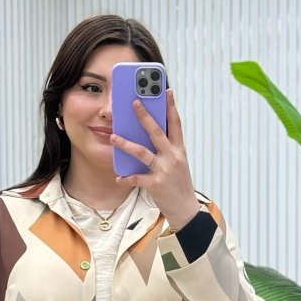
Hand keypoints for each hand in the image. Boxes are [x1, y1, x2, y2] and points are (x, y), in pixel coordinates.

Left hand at [110, 88, 200, 228]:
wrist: (186, 209)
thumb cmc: (179, 184)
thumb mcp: (178, 163)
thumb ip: (167, 149)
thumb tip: (149, 135)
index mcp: (179, 150)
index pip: (176, 124)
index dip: (171, 106)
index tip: (166, 90)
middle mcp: (173, 157)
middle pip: (157, 132)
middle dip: (145, 116)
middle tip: (134, 102)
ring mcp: (164, 170)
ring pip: (143, 153)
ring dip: (126, 144)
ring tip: (113, 137)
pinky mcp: (156, 184)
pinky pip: (137, 178)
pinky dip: (127, 178)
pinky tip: (119, 177)